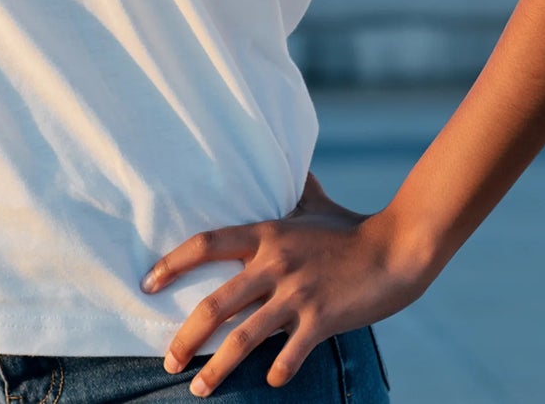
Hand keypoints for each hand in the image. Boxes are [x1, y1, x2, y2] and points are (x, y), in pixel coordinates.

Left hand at [139, 170, 430, 396]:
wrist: (396, 248)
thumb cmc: (351, 226)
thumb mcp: (313, 201)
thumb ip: (292, 188)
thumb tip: (286, 162)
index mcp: (266, 233)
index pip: (206, 244)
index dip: (172, 263)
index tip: (148, 283)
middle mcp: (274, 263)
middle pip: (216, 303)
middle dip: (185, 336)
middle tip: (167, 358)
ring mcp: (297, 293)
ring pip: (244, 337)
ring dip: (217, 367)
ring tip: (197, 388)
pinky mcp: (322, 319)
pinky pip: (290, 353)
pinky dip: (277, 371)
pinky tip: (270, 382)